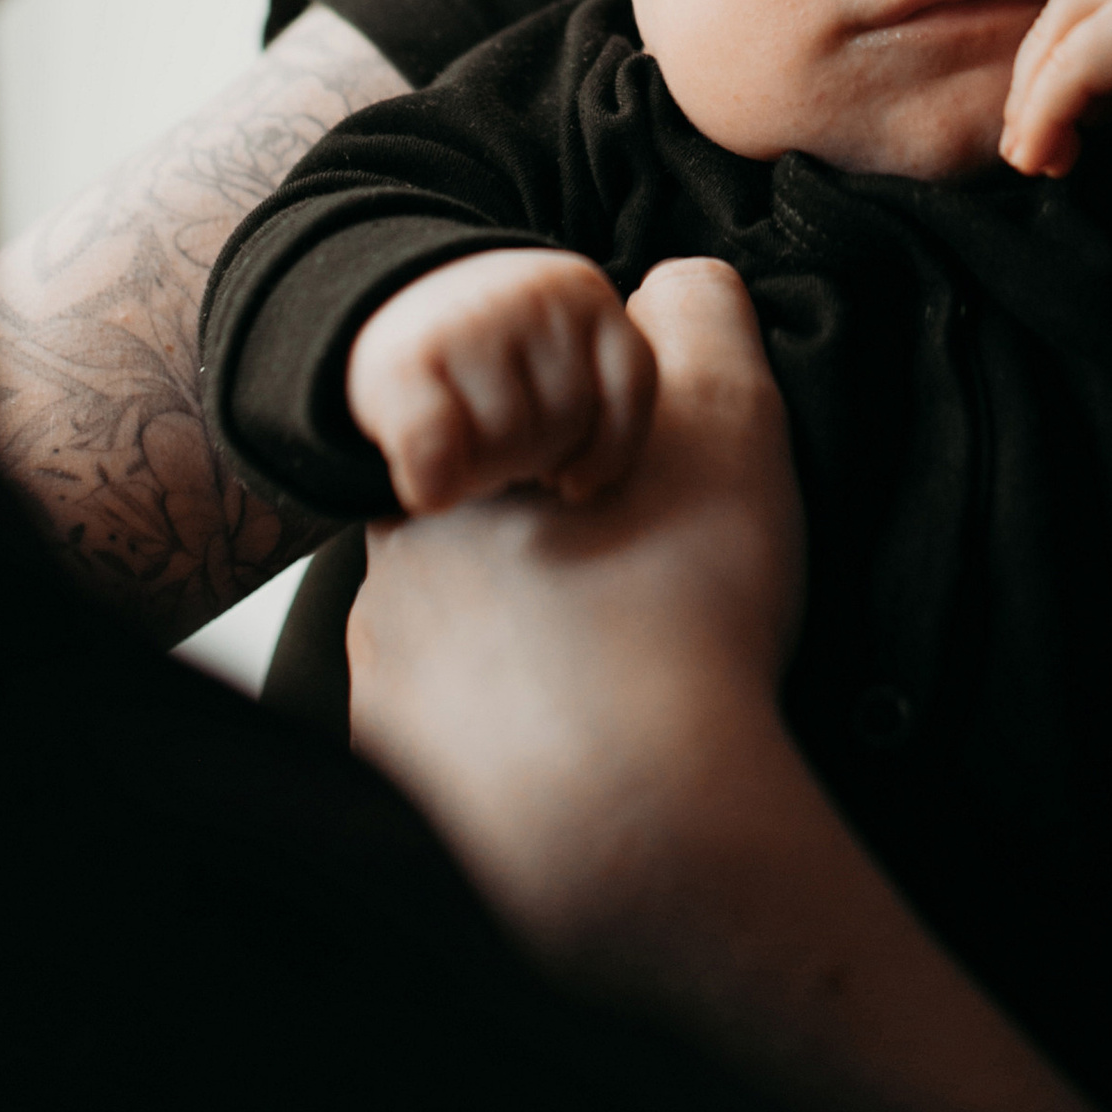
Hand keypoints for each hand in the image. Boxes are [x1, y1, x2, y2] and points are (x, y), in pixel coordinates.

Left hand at [348, 257, 804, 952]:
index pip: (472, 452)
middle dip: (536, 576)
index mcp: (442, 497)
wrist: (652, 825)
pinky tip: (595, 771)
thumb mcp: (726, 425)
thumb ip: (699, 321)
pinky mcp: (414, 805)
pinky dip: (518, 766)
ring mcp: (390, 712)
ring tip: (626, 698)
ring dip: (524, 677)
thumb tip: (673, 285)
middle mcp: (384, 600)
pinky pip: (461, 767)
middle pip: (457, 562)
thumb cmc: (684, 616)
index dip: (551, 471)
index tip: (615, 508)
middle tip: (638, 602)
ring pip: (455, 669)